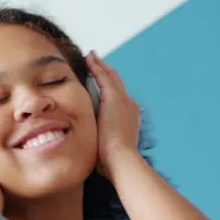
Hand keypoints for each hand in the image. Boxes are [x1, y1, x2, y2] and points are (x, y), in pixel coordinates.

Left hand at [86, 51, 142, 178]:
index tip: (100, 85)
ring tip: (92, 57)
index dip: (109, 90)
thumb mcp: (108, 151)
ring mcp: (123, 100)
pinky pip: (104, 76)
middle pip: (116, 84)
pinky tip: (89, 59)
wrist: (121, 160)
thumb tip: (93, 153)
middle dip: (106, 73)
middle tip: (97, 63)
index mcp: (129, 118)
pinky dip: (97, 66)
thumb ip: (102, 145)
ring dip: (101, 65)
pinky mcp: (114, 98)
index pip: (118, 99)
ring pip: (111, 77)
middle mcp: (129, 106)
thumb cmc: (113, 162)